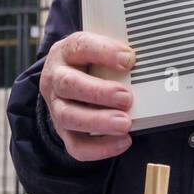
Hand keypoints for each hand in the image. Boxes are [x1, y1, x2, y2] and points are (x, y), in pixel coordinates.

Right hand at [40, 31, 135, 161]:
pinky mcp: (62, 131)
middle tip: (126, 98)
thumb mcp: (96, 50)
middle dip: (99, 92)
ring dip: (98, 121)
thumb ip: (113, 54)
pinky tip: (122, 142)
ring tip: (125, 124)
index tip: (129, 59)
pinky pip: (75, 145)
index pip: (81, 46)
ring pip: (68, 116)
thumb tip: (139, 62)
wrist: (63, 80)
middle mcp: (55, 78)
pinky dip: (99, 148)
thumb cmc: (86, 62)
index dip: (104, 52)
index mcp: (66, 51)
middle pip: (68, 84)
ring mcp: (55, 106)